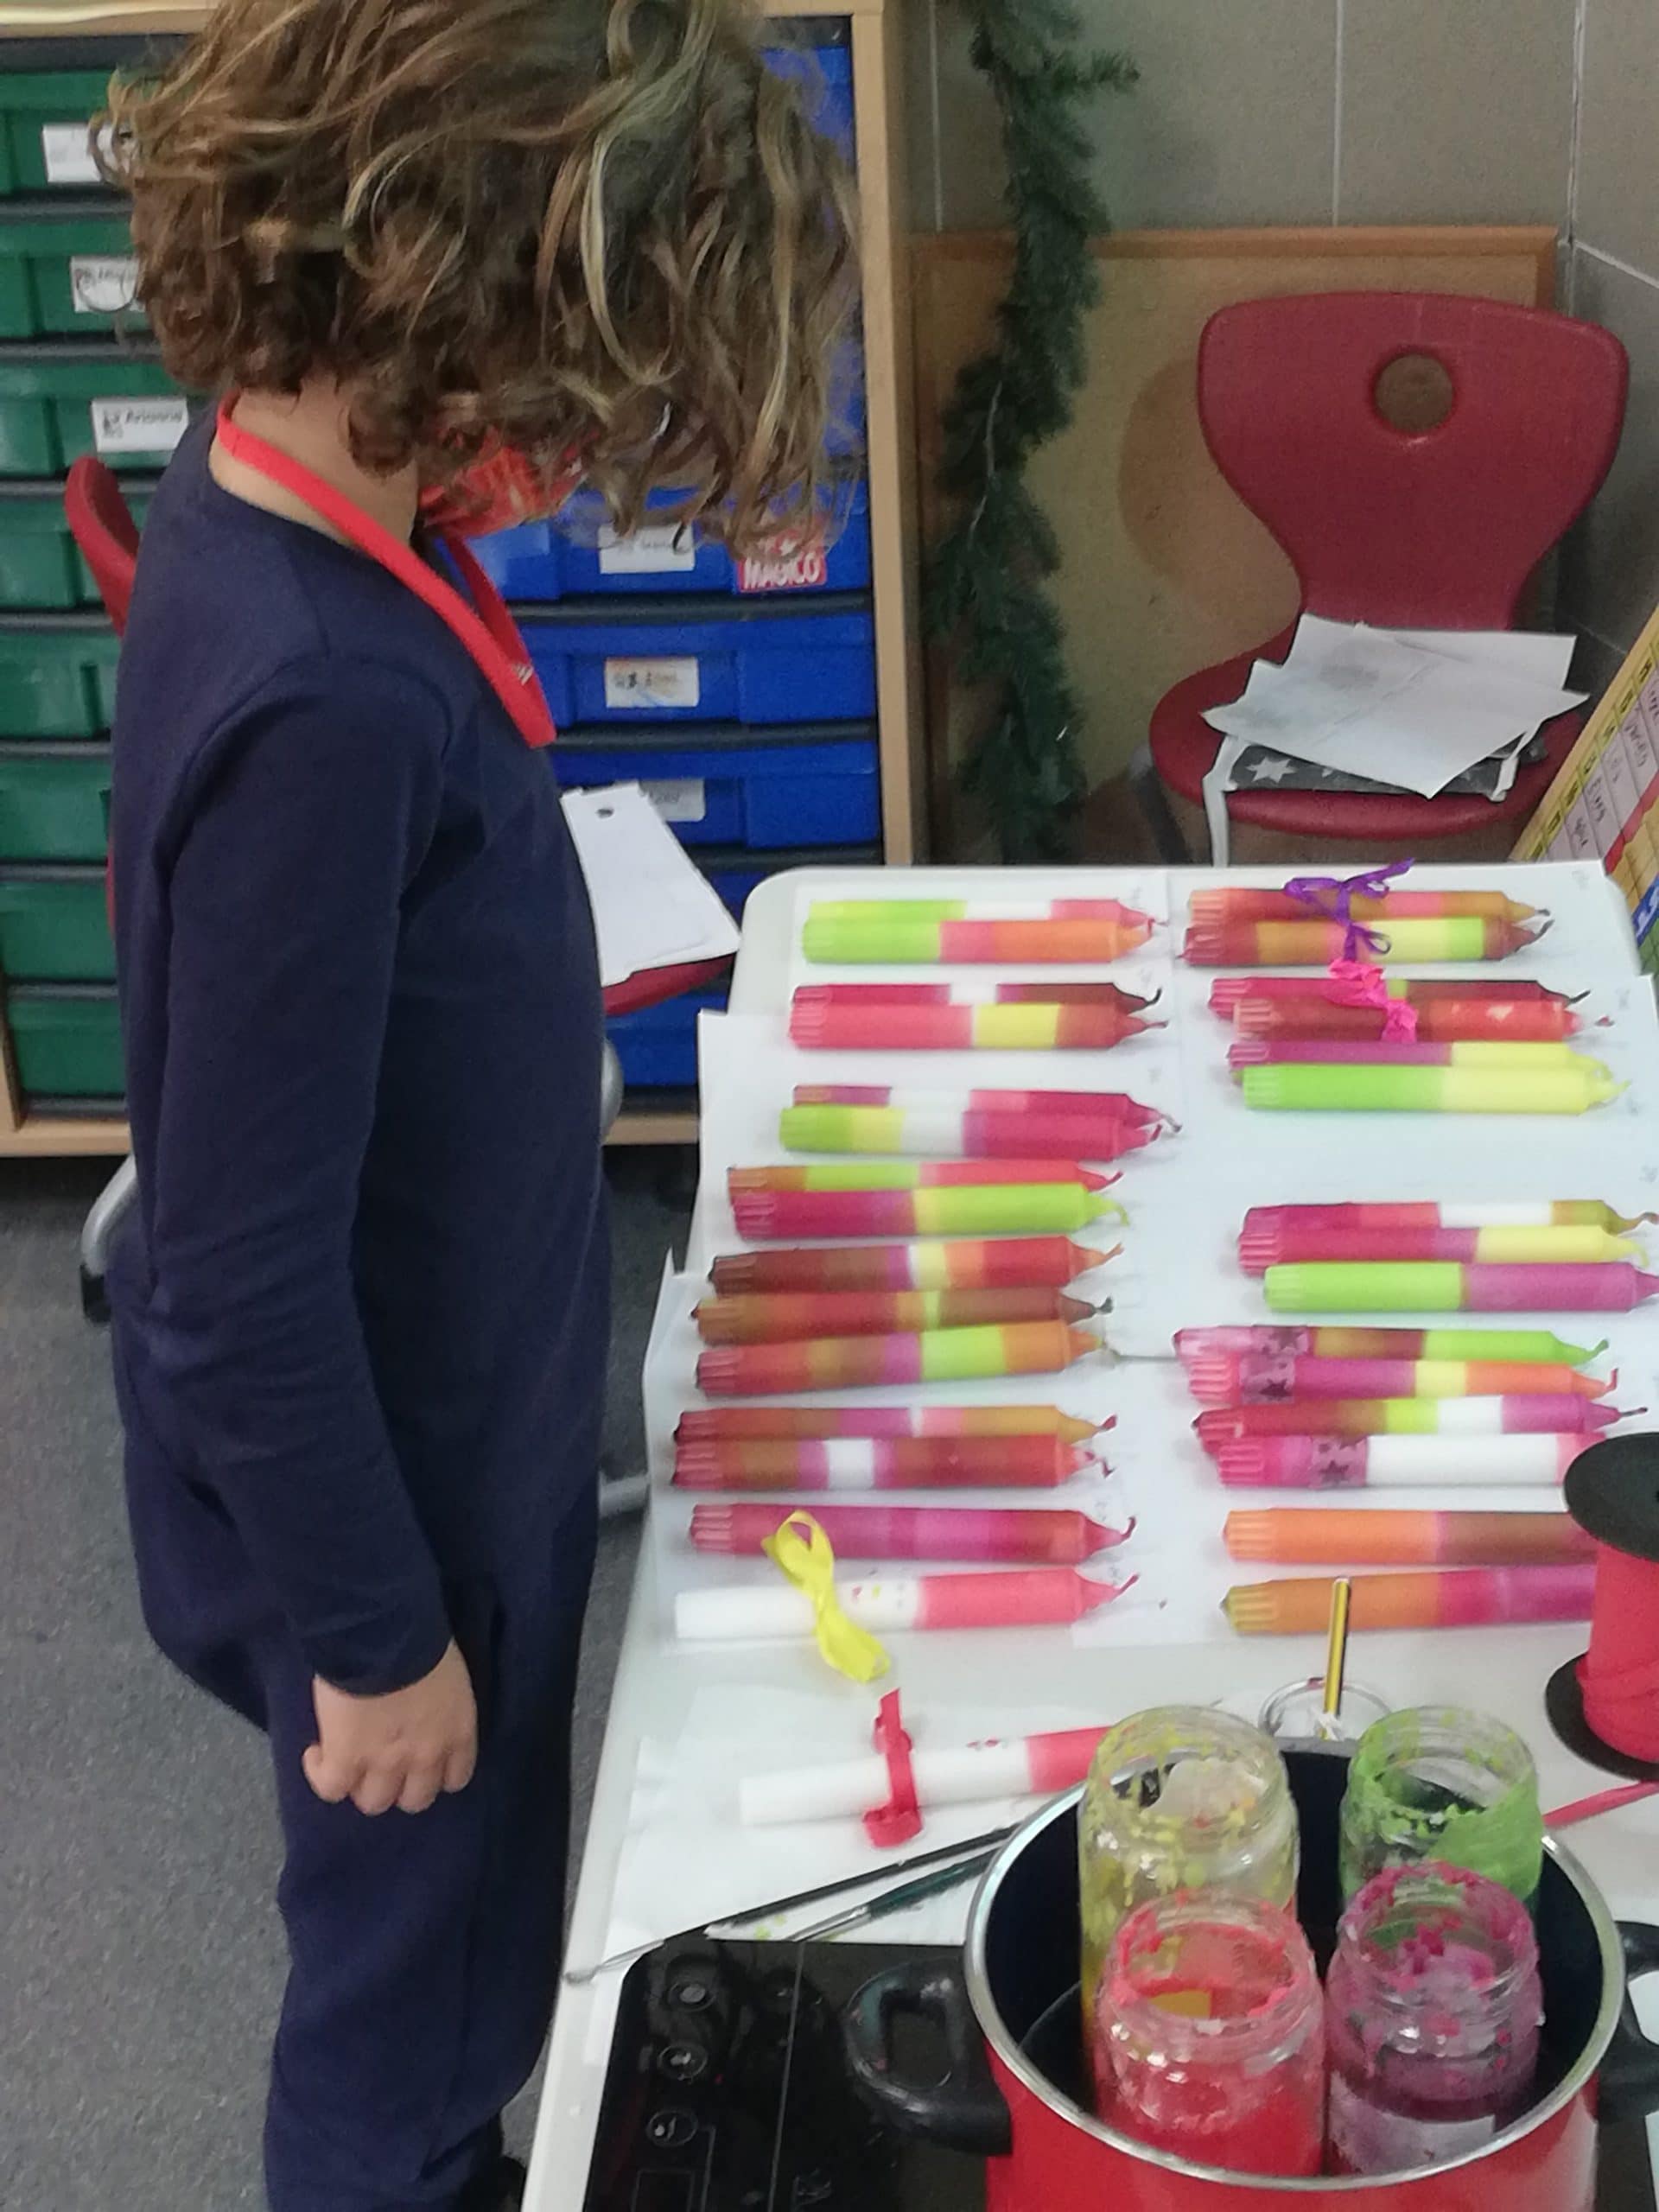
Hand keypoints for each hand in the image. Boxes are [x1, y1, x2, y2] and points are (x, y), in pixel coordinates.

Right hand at [303, 1640, 477, 1815]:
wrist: (384, 1630)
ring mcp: (385, 1764)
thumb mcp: (448, 1675)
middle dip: (399, 1785)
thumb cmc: (421, 1636)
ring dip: (360, 1784)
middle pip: (415, 1799)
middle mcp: (426, 1757)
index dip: (434, 1773)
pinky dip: (321, 1774)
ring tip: (347, 1760)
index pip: (455, 1778)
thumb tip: (418, 1706)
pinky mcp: (345, 1760)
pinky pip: (331, 1788)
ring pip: (374, 1802)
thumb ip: (439, 1704)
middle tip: (381, 1763)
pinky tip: (317, 1753)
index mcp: (457, 1733)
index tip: (419, 1759)